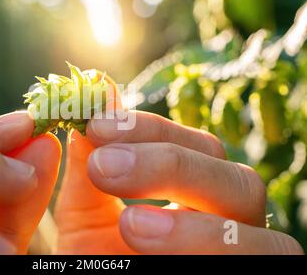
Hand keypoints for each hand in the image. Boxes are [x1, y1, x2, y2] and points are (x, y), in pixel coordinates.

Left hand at [55, 110, 302, 253]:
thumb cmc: (98, 262)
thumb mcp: (85, 216)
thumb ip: (89, 161)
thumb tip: (93, 91)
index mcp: (198, 198)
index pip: (197, 147)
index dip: (151, 130)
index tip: (95, 125)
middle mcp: (232, 226)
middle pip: (239, 181)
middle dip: (172, 167)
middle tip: (105, 166)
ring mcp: (246, 260)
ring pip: (262, 238)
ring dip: (194, 228)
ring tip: (130, 226)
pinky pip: (262, 270)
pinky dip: (214, 256)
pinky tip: (151, 255)